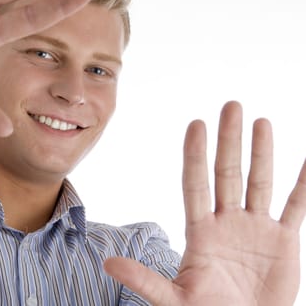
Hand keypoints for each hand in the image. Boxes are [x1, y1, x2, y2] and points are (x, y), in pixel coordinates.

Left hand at [104, 101, 305, 304]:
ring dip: (262, 152)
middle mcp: (226, 222)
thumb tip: (107, 264)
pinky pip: (295, 206)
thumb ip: (144, 280)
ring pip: (259, 182)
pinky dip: (303, 184)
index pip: (195, 184)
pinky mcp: (283, 241)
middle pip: (227, 174)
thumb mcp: (173, 300)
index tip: (196, 125)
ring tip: (261, 121)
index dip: (195, 155)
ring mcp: (255, 228)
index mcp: (199, 232)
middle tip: (231, 105)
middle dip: (229, 141)